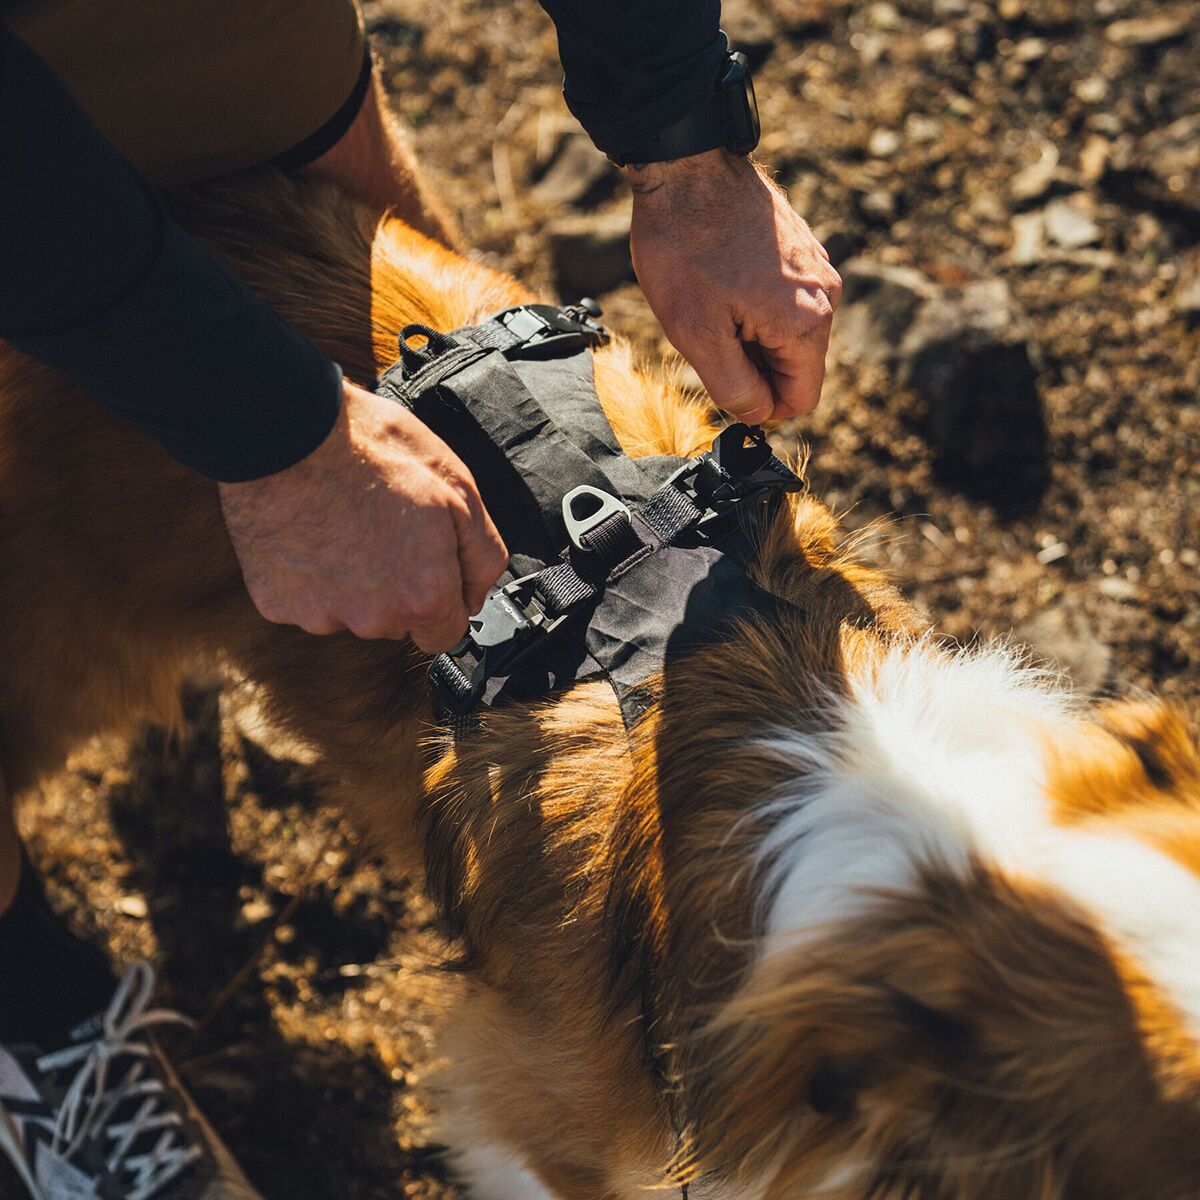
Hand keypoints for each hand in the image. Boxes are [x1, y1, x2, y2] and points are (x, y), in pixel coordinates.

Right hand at [219, 379, 507, 650]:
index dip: (443, 596)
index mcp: (424, 593)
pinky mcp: (276, 603)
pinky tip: (310, 530)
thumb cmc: (369, 448)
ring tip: (343, 522)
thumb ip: (481, 554)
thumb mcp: (458, 487)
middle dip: (397, 586)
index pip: (446, 634)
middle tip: (383, 526)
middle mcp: (373, 618)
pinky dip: (310, 574)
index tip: (429, 565)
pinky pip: (305, 599)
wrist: (285, 429)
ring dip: (352, 581)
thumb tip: (476, 594)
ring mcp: (320, 615)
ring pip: (350, 612)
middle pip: (396, 622)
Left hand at [628, 149, 841, 423]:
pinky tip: (723, 278)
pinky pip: (785, 300)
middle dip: (752, 364)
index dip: (760, 406)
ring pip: (787, 334)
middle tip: (709, 330)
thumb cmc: (685, 249)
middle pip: (795, 367)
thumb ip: (733, 387)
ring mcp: (818, 268)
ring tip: (713, 300)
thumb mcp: (696, 335)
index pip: (800, 399)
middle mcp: (826, 296)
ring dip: (749, 334)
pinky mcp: (803, 249)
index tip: (722, 379)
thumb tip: (757, 414)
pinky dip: (753, 304)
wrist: (687, 168)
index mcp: (806, 323)